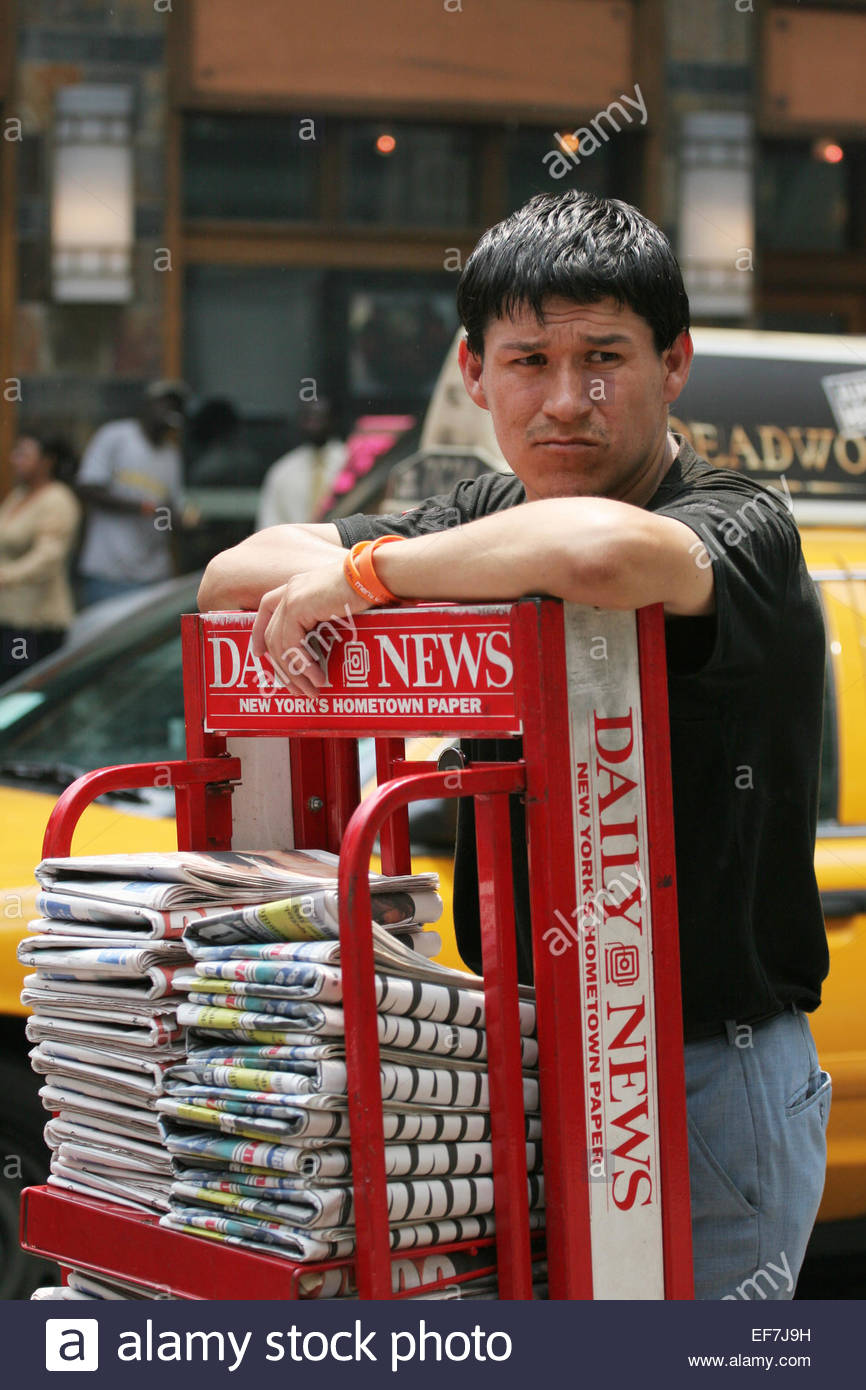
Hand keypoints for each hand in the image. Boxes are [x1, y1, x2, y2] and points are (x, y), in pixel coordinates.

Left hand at [250, 560, 370, 697]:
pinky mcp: (298, 607)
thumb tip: (322, 649)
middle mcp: (291, 590)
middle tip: (296, 689)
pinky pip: (291, 644)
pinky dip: (303, 665)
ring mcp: (292, 597)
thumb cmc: (366, 590)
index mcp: (298, 587)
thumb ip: (323, 620)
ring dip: (295, 672)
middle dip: (282, 666)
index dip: (259, 633)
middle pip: (271, 634)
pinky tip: (317, 677)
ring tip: (310, 691)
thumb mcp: (338, 606)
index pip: (266, 609)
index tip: (259, 654)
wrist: (374, 576)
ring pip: (280, 644)